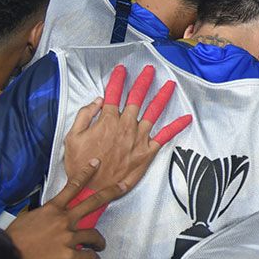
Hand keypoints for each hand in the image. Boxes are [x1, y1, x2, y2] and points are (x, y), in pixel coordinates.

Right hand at [6, 159, 124, 258]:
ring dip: (99, 241)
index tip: (96, 163)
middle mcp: (63, 220)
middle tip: (123, 186)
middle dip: (110, 192)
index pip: (72, 187)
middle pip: (92, 202)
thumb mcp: (25, 221)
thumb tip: (44, 222)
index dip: (86, 174)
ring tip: (100, 246)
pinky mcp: (69, 255)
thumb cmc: (10, 241)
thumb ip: (41, 219)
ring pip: (94, 235)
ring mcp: (68, 237)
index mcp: (51, 210)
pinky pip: (88, 256)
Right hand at [64, 64, 191, 190]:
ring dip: (162, 96)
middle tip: (150, 69)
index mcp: (107, 121)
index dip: (117, 80)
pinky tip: (187, 118)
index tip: (122, 68)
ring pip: (153, 112)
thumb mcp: (72, 137)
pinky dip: (177, 126)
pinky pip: (165, 136)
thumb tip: (98, 100)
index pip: (114, 94)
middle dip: (143, 82)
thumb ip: (85, 116)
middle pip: (136, 98)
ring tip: (170, 84)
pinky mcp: (147, 151)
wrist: (92, 189)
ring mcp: (138, 138)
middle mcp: (126, 126)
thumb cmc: (80, 164)